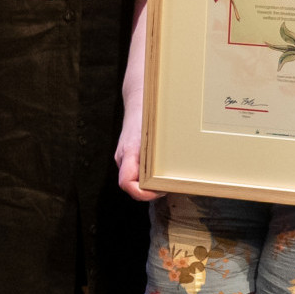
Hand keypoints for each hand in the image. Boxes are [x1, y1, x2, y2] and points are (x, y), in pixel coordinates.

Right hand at [115, 81, 161, 200]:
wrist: (138, 100)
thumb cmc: (146, 112)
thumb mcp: (154, 130)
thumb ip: (157, 151)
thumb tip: (169, 171)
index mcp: (127, 152)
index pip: (126, 183)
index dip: (142, 193)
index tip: (159, 191)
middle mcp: (123, 158)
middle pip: (133, 186)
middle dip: (151, 191)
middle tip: (171, 186)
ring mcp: (125, 158)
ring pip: (135, 180)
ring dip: (152, 185)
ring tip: (170, 180)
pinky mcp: (130, 157)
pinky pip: (138, 173)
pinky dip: (150, 176)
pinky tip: (164, 172)